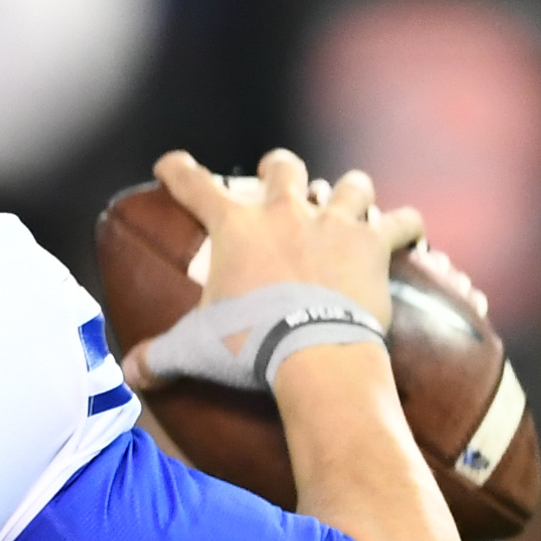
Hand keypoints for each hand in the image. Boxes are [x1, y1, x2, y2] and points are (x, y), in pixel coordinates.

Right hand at [124, 150, 422, 391]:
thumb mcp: (194, 350)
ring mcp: (334, 223)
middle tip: (277, 179)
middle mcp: (285, 212)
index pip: (194, 185)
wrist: (312, 352)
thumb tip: (130, 374)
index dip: (178, 171)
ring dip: (350, 192)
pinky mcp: (373, 245)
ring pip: (349, 185)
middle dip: (279, 169)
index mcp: (235, 227)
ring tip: (350, 204)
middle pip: (283, 167)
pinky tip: (410, 234)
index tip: (170, 165)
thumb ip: (158, 357)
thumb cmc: (248, 346)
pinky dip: (407, 227)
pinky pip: (402, 222)